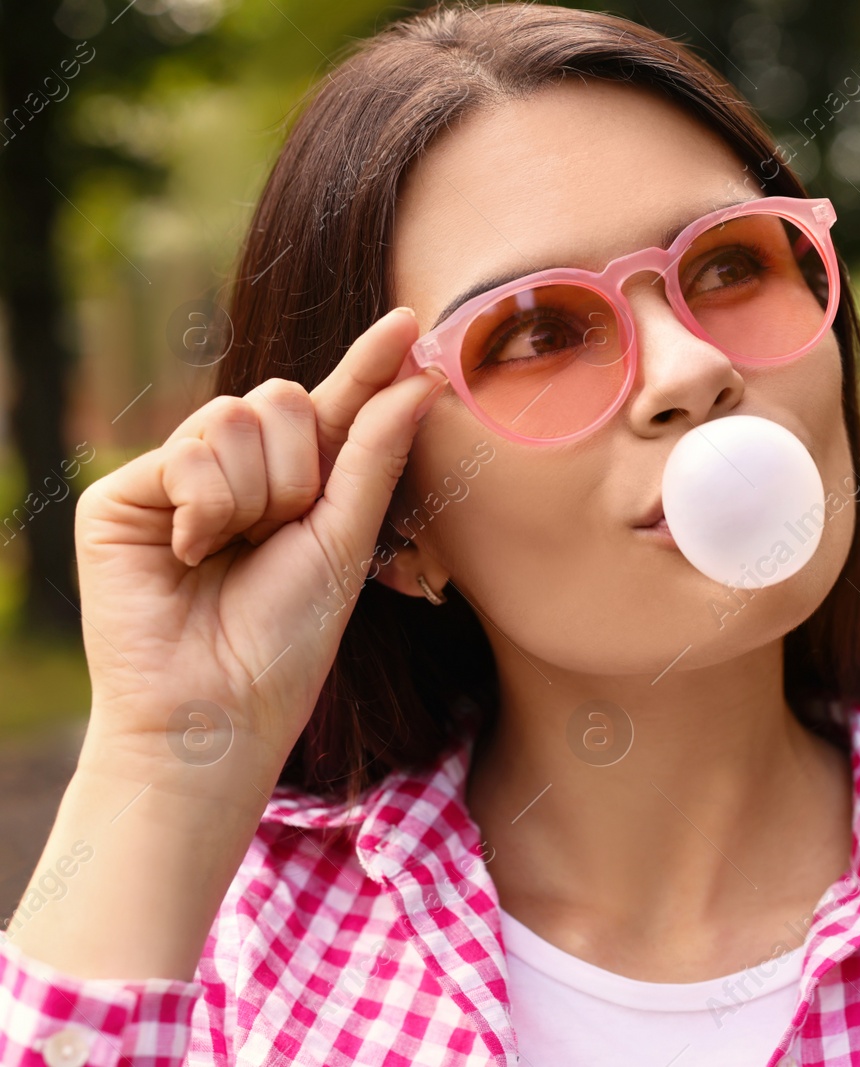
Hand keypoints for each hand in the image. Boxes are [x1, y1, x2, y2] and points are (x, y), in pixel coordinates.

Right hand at [72, 306, 447, 787]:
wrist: (216, 708)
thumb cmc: (285, 640)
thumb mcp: (346, 541)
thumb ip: (375, 456)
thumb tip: (421, 379)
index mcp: (297, 483)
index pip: (337, 405)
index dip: (369, 363)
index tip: (411, 321)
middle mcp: (237, 470)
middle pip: (283, 397)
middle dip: (299, 471)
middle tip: (276, 536)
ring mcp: (177, 476)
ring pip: (237, 416)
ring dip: (255, 495)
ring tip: (229, 552)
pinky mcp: (124, 492)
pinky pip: (188, 450)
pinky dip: (205, 507)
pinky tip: (187, 554)